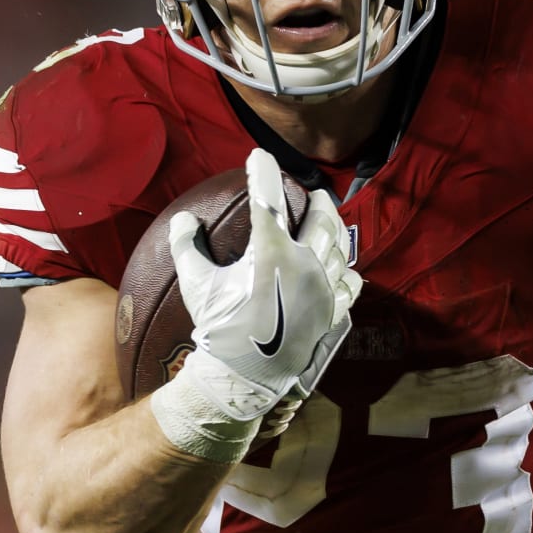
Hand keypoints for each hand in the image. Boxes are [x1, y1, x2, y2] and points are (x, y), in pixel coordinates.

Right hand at [167, 148, 360, 421]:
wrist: (245, 378)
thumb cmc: (219, 330)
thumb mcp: (197, 285)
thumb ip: (187, 247)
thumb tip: (183, 218)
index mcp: (273, 252)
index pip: (267, 200)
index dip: (263, 172)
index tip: (259, 155)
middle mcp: (305, 265)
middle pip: (322, 221)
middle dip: (320, 201)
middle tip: (316, 193)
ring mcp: (323, 291)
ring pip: (341, 251)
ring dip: (337, 233)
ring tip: (334, 224)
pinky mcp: (331, 314)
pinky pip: (349, 288)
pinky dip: (348, 275)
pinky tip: (347, 272)